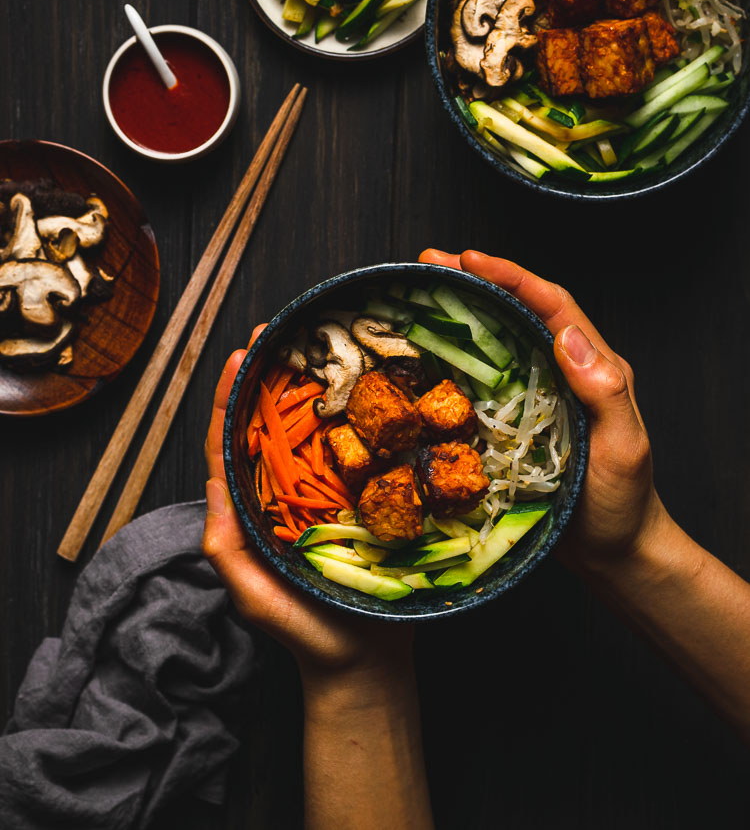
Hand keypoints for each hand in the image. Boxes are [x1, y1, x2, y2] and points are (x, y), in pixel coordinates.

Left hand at [201, 328, 412, 683]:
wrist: (365, 663)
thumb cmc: (302, 631)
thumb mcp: (251, 591)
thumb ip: (227, 545)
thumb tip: (211, 487)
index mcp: (255, 505)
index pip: (234, 441)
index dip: (233, 396)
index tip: (242, 354)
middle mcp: (289, 490)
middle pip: (276, 423)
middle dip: (276, 375)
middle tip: (283, 331)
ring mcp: (330, 492)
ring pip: (319, 430)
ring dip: (318, 386)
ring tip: (323, 343)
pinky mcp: (370, 499)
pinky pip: (364, 453)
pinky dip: (364, 418)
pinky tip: (373, 389)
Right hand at [419, 249, 667, 573]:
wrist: (612, 553)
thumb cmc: (622, 502)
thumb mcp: (624, 448)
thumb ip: (606, 392)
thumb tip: (569, 337)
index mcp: (593, 365)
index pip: (552, 305)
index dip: (512, 277)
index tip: (470, 260)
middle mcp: (562, 370)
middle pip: (518, 309)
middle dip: (476, 280)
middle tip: (429, 262)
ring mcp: (536, 393)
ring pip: (497, 338)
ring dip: (460, 310)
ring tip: (418, 290)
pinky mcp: (513, 418)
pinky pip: (482, 377)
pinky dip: (452, 355)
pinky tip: (423, 350)